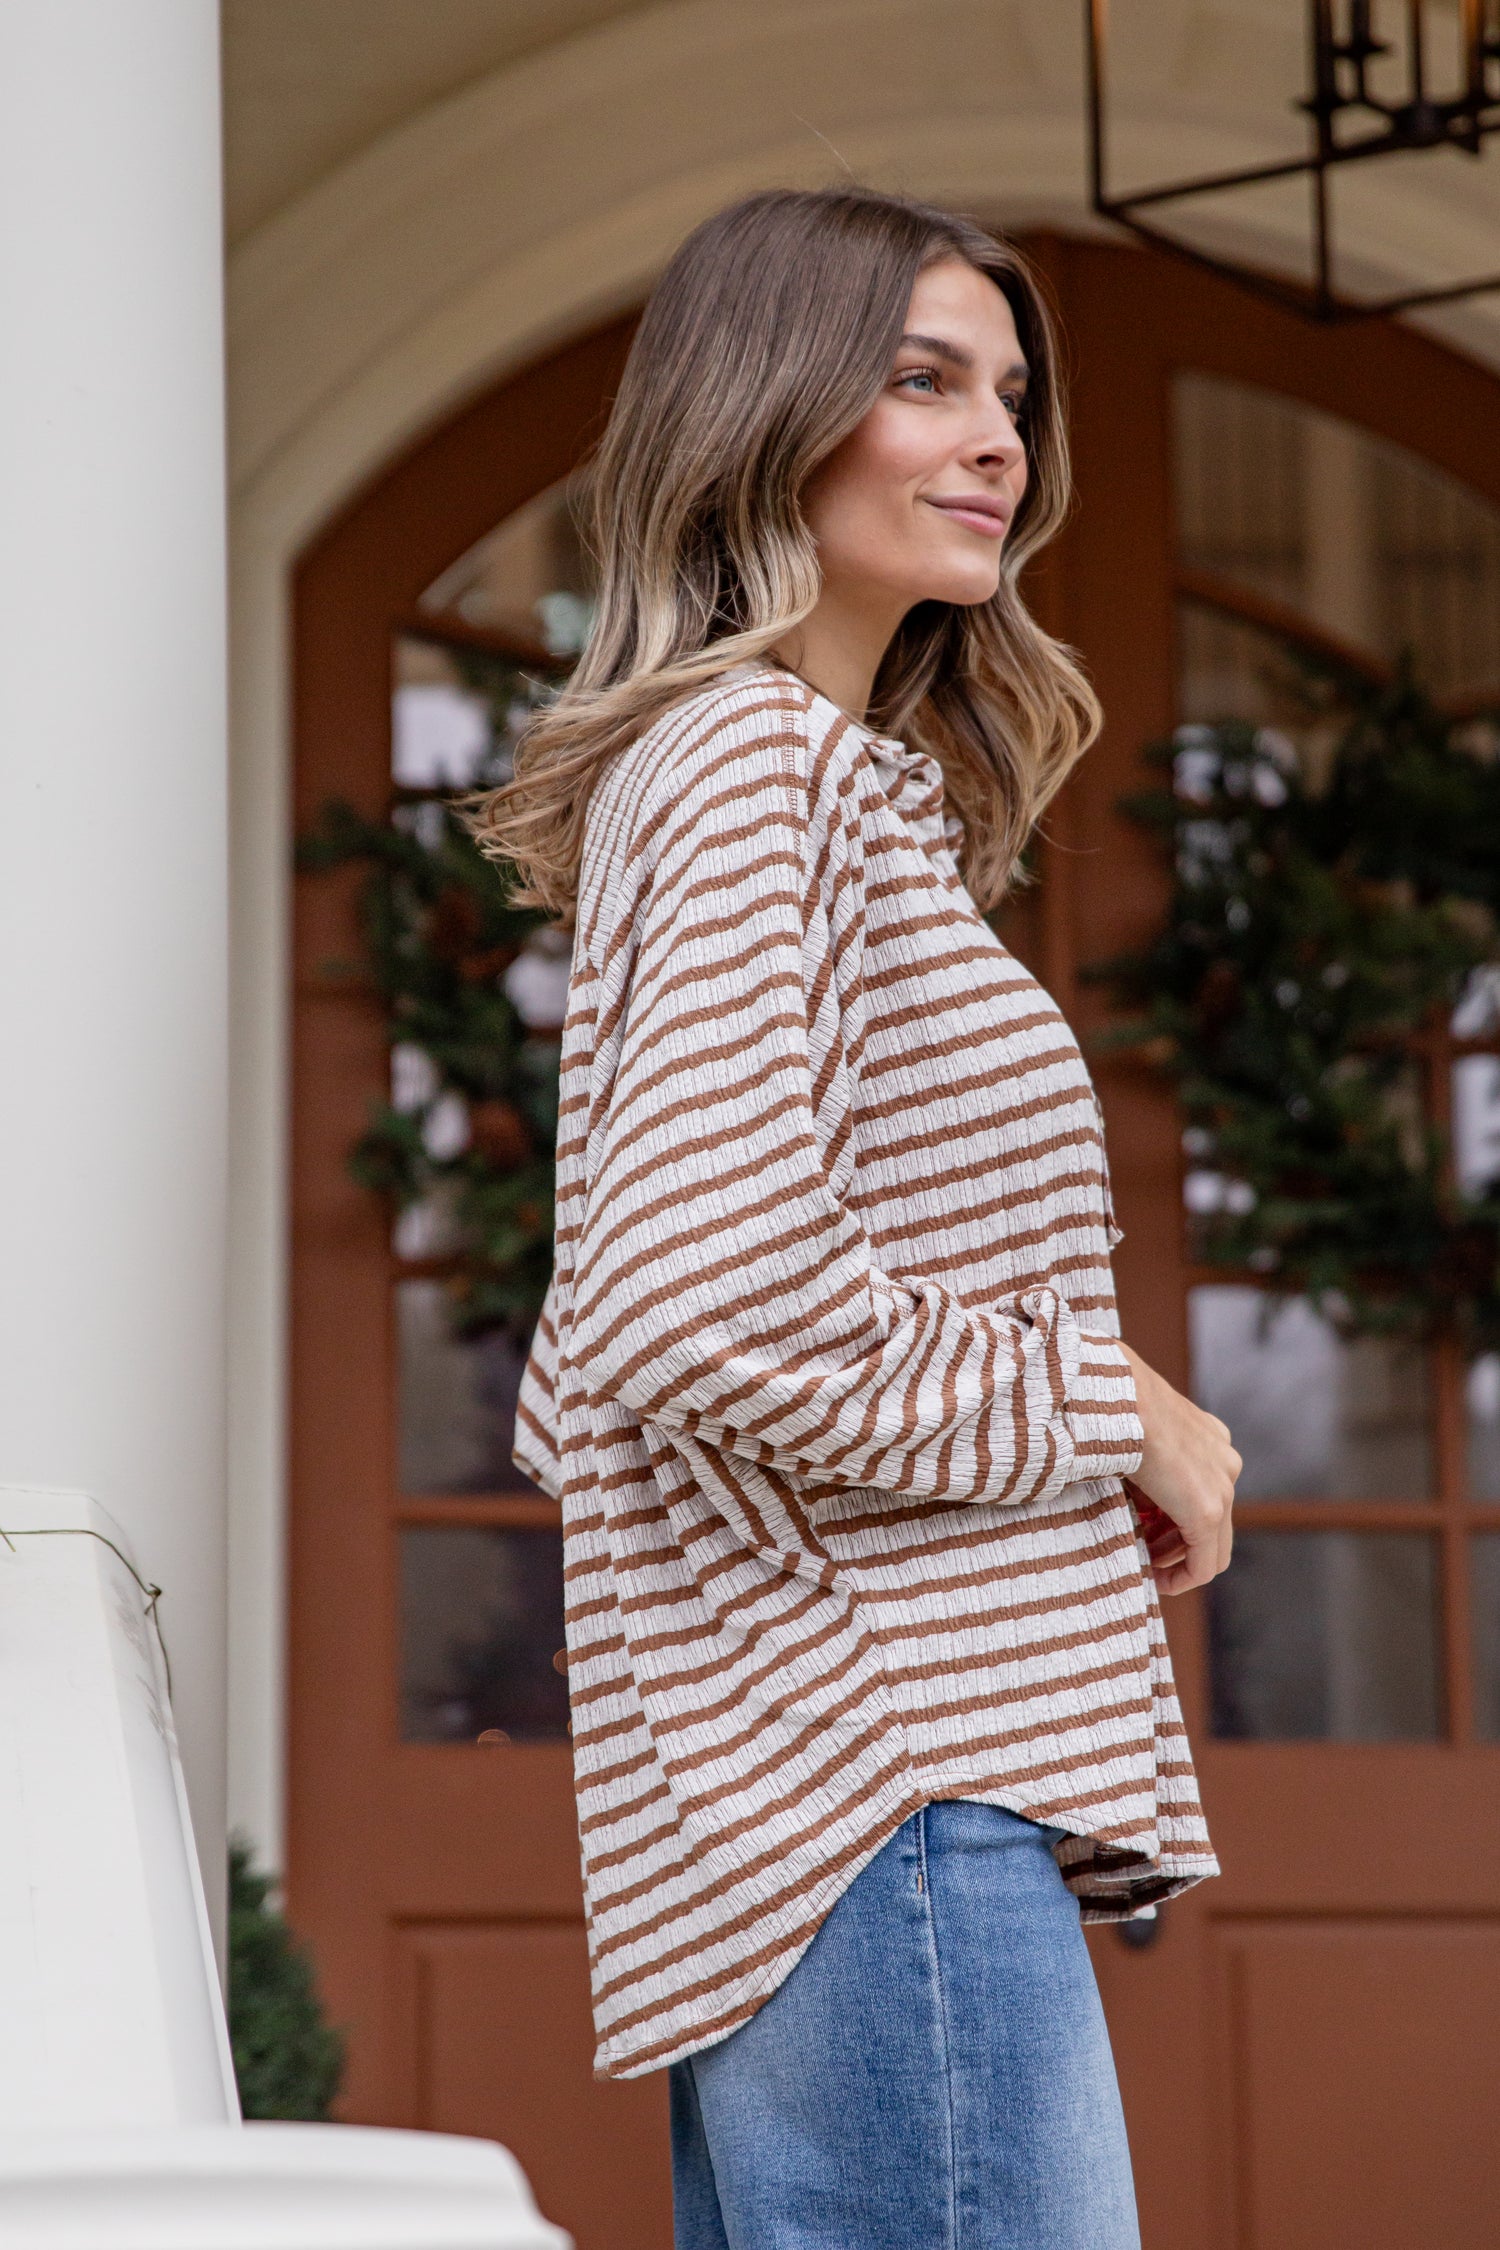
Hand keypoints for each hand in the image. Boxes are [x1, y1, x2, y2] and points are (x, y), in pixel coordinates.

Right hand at [1119, 1343, 1239, 1596]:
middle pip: (1214, 1523)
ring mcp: (1222, 1487)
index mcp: (1211, 1440)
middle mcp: (1226, 1463)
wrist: (1117, 1398)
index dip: (1179, 1522)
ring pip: (1213, 1545)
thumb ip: (1148, 1470)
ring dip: (1179, 1559)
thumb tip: (1134, 1502)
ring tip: (1147, 1564)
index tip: (1150, 1536)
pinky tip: (1159, 1580)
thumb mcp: (1139, 1438)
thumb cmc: (1114, 1411)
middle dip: (1178, 1544)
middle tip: (1146, 1553)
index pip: (1207, 1496)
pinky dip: (1184, 1576)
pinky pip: (1207, 1560)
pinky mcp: (1208, 1510)